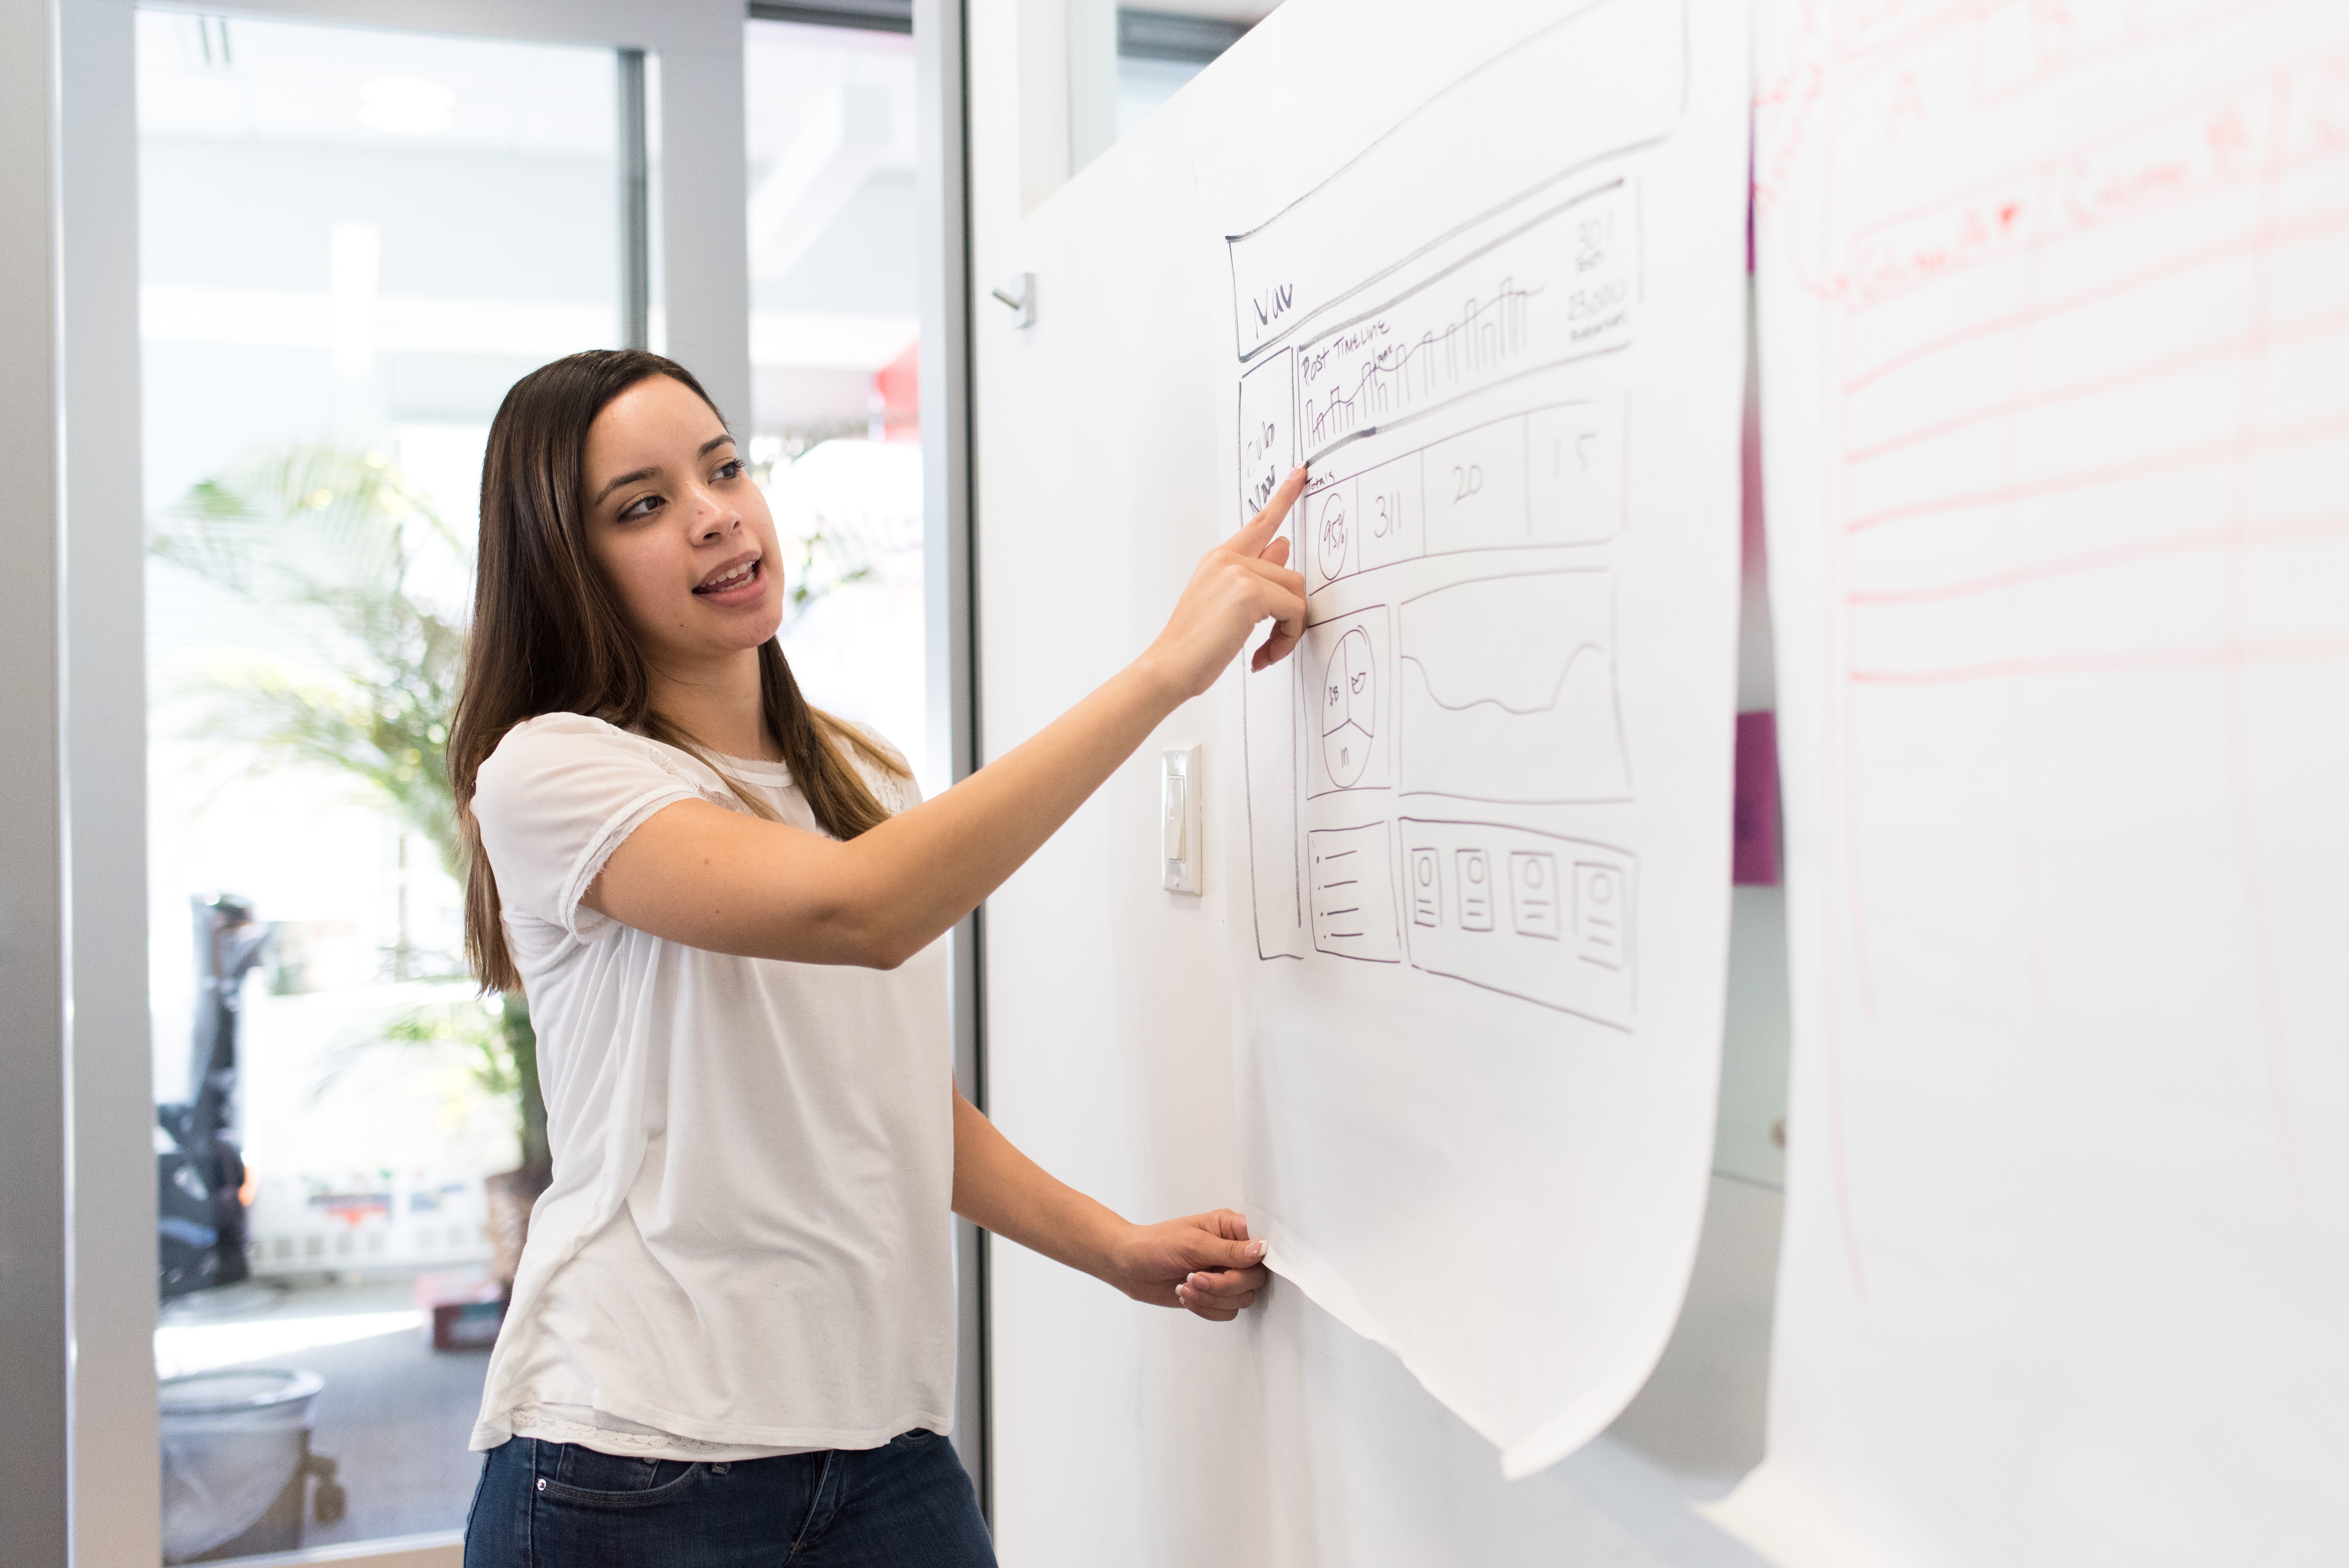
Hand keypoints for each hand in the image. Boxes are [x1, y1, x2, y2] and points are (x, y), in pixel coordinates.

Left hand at [1104, 1208, 1269, 1321]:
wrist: (1130, 1267)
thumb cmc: (1155, 1245)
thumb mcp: (1192, 1243)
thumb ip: (1229, 1250)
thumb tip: (1262, 1249)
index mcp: (1230, 1228)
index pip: (1263, 1243)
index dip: (1258, 1259)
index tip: (1239, 1267)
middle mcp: (1232, 1252)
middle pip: (1255, 1277)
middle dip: (1225, 1284)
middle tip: (1196, 1278)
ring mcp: (1224, 1275)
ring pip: (1243, 1298)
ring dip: (1212, 1298)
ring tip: (1186, 1287)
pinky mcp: (1215, 1296)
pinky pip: (1228, 1312)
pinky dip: (1207, 1309)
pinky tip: (1187, 1297)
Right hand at [1140, 467, 1310, 698]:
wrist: (1168, 668)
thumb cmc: (1193, 645)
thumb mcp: (1226, 605)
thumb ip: (1257, 574)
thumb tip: (1283, 547)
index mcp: (1219, 559)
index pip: (1260, 523)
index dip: (1284, 497)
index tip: (1301, 474)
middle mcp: (1227, 558)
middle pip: (1291, 575)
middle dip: (1290, 616)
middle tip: (1272, 646)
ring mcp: (1237, 571)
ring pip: (1296, 593)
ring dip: (1290, 631)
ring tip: (1265, 652)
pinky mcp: (1249, 591)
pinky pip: (1294, 611)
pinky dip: (1287, 639)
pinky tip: (1262, 656)